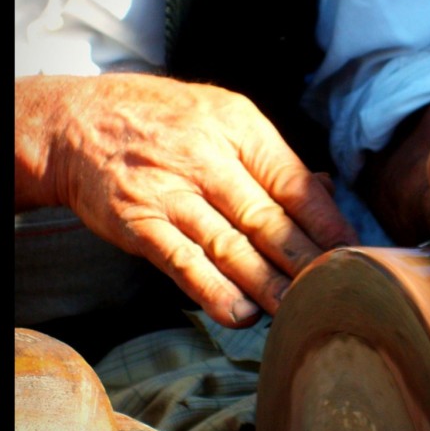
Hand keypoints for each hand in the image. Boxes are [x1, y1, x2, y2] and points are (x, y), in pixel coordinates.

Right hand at [15, 74, 357, 326]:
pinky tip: (240, 314)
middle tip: (333, 287)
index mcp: (237, 128)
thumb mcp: (224, 116)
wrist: (80, 122)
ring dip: (266, 283)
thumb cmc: (164, 119)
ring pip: (229, 245)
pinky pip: (182, 262)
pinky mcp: (139, 223)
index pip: (291, 181)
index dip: (325, 220)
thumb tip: (325, 189)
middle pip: (266, 218)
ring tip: (297, 309)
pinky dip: (212, 291)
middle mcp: (206, 158)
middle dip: (304, 258)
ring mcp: (171, 192)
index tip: (349, 249)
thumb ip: (272, 157)